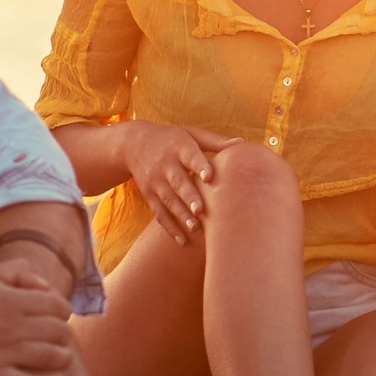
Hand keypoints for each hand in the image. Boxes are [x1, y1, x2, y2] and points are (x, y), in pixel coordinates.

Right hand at [0, 260, 73, 375]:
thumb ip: (19, 273)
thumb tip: (46, 286)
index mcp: (12, 299)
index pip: (58, 306)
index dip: (62, 311)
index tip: (55, 317)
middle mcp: (11, 325)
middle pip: (59, 332)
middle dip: (62, 335)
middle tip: (56, 338)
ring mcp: (1, 352)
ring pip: (51, 358)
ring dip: (61, 358)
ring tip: (59, 359)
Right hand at [122, 121, 234, 245]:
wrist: (134, 144)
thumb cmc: (172, 139)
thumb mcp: (191, 134)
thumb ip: (215, 141)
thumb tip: (242, 143)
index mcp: (179, 147)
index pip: (190, 156)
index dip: (199, 166)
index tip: (209, 177)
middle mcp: (165, 165)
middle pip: (177, 182)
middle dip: (189, 197)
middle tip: (201, 211)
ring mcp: (155, 181)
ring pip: (168, 200)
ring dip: (180, 215)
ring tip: (195, 227)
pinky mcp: (149, 195)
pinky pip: (159, 213)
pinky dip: (169, 228)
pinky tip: (182, 241)